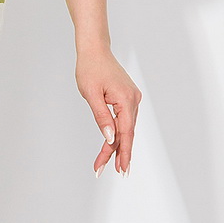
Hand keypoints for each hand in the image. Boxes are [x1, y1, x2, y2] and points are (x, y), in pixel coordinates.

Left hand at [76, 44, 140, 177]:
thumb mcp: (91, 94)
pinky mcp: (127, 97)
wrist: (94, 50)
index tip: (119, 169)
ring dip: (118, 145)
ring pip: (125, 127)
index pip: (125, 133)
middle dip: (119, 153)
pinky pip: (124, 119)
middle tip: (115, 172)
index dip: (122, 153)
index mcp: (126, 100)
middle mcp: (133, 100)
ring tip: (110, 164)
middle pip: (126, 132)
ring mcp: (131, 99)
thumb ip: (102, 117)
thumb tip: (110, 138)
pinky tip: (114, 145)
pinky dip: (119, 132)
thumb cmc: (90, 68)